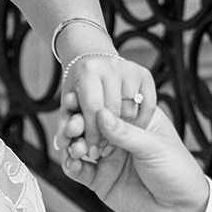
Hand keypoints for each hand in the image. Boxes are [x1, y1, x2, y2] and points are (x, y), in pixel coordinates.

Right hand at [57, 99, 211, 211]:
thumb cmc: (178, 172)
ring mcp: (108, 157)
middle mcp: (119, 136)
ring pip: (80, 144)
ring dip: (72, 143)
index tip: (80, 102)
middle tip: (73, 125)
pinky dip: (71, 165)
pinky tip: (73, 163)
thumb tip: (101, 114)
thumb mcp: (154, 147)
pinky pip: (79, 170)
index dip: (93, 104)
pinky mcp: (100, 179)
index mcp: (136, 120)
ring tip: (76, 147)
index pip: (109, 105)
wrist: (180, 211)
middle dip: (77, 122)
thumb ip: (126, 132)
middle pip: (89, 123)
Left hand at [58, 48, 155, 162]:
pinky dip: (140, 122)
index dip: (93, 135)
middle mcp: (111, 66)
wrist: (92, 58)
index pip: (93, 109)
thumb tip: (63, 145)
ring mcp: (130, 70)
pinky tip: (130, 130)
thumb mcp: (68, 104)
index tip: (91, 152)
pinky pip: (147, 106)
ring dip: (123, 132)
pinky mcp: (145, 74)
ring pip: (131, 110)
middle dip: (108, 136)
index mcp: (89, 70)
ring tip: (114, 141)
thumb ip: (66, 124)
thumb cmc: (78, 86)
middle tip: (103, 150)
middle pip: (114, 111)